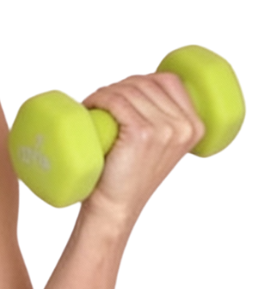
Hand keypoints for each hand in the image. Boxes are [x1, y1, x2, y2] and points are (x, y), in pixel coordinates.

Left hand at [81, 70, 205, 229]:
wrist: (116, 208)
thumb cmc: (130, 178)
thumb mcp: (161, 146)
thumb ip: (164, 121)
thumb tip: (143, 88)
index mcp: (195, 126)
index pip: (169, 81)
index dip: (141, 80)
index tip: (122, 94)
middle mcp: (183, 126)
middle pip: (146, 83)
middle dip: (119, 87)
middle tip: (101, 103)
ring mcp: (164, 130)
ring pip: (128, 90)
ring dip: (105, 93)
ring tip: (93, 106)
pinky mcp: (141, 134)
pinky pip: (116, 101)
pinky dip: (100, 98)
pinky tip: (91, 105)